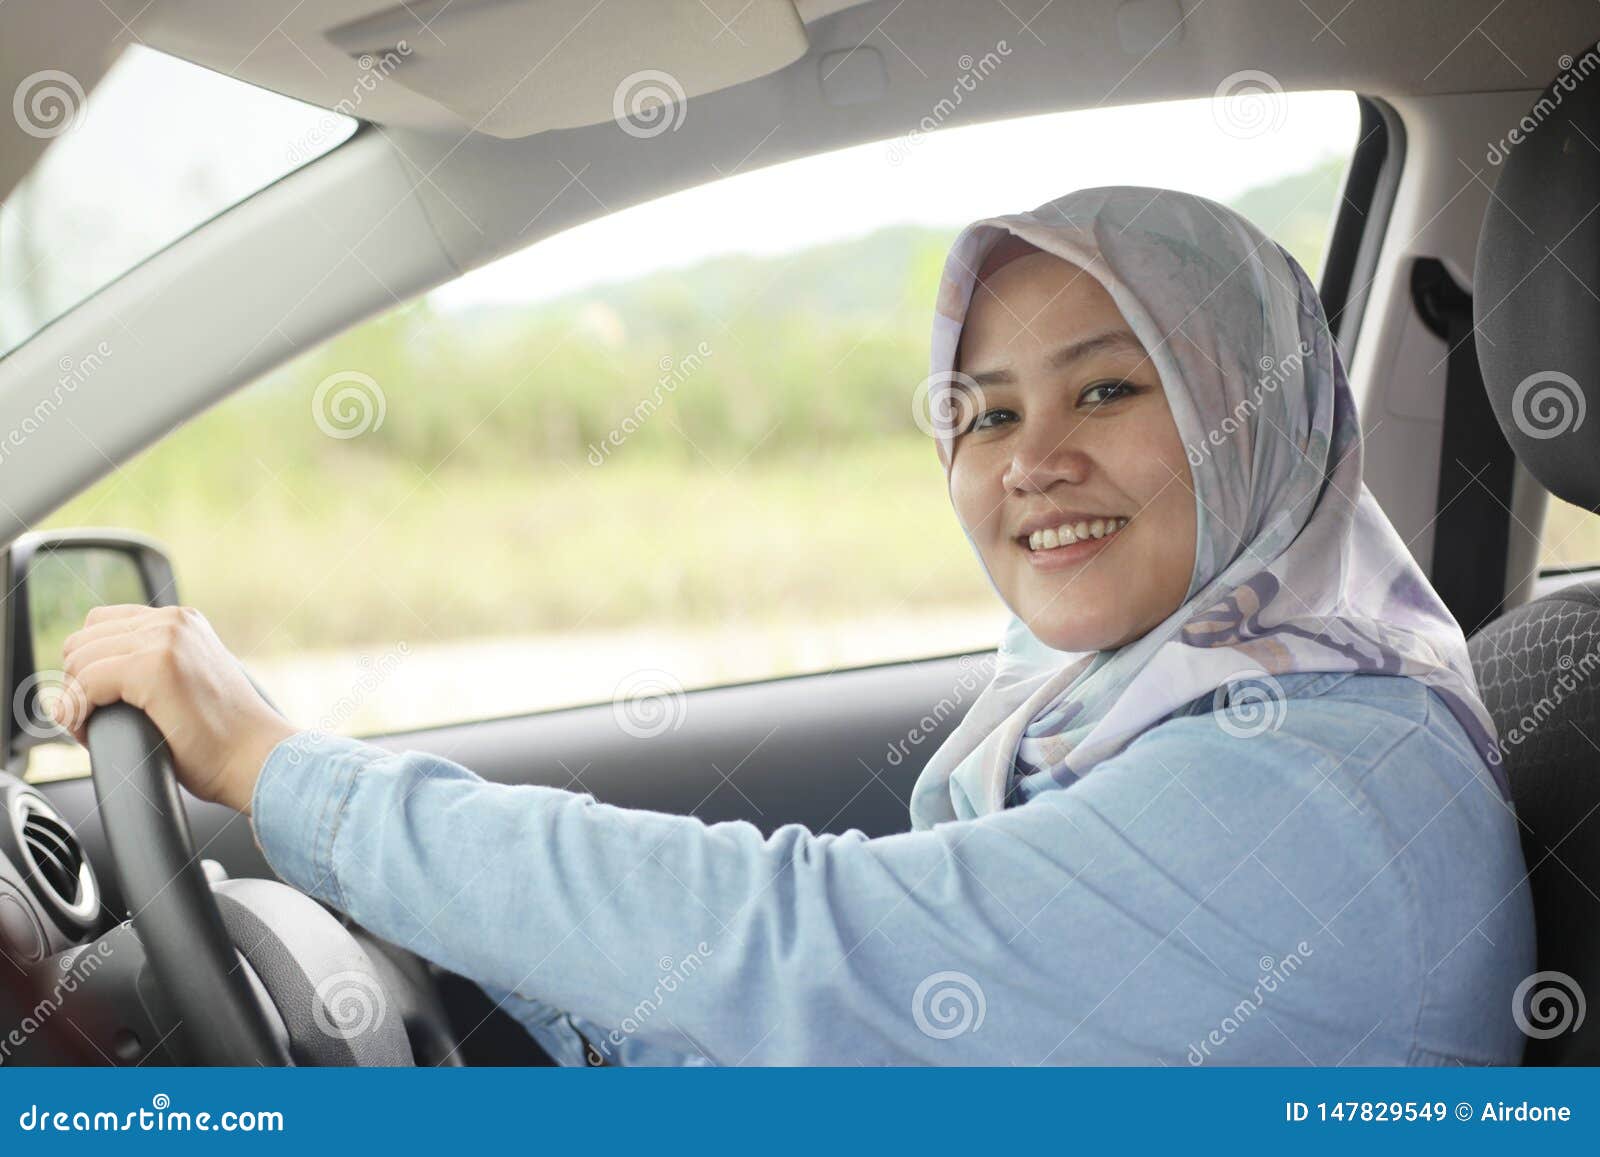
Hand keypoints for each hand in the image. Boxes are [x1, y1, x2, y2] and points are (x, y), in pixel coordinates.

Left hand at [56, 605, 297, 813]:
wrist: (256, 757)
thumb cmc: (224, 735)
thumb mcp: (188, 681)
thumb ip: (152, 664)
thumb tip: (89, 678)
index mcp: (181, 620)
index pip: (101, 624)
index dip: (88, 665)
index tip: (95, 700)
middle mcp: (173, 621)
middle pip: (83, 640)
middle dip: (76, 682)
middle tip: (91, 719)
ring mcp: (166, 640)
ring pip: (79, 660)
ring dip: (75, 698)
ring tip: (90, 727)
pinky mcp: (156, 667)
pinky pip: (86, 684)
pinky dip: (79, 711)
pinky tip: (89, 730)